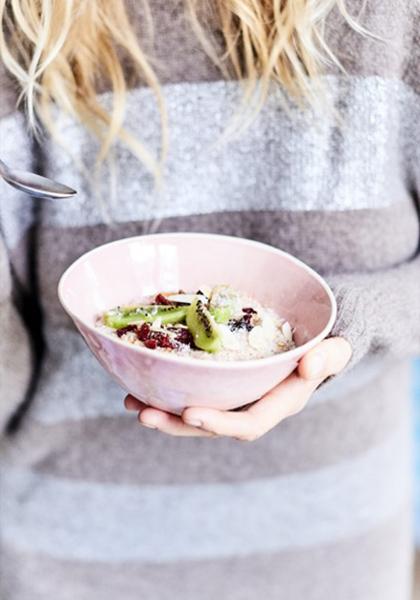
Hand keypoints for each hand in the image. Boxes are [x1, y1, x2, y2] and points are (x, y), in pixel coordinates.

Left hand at [124, 337, 351, 440]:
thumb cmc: (326, 345)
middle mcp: (254, 406)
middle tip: (143, 413)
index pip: (248, 423)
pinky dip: (167, 392)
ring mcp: (236, 398)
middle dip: (177, 424)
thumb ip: (329, 356)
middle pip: (212, 425)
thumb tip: (309, 365)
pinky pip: (194, 394)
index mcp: (279, 404)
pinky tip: (140, 382)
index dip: (219, 423)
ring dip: (163, 411)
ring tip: (130, 402)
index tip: (189, 414)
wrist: (317, 343)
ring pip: (196, 413)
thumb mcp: (336, 348)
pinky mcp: (224, 386)